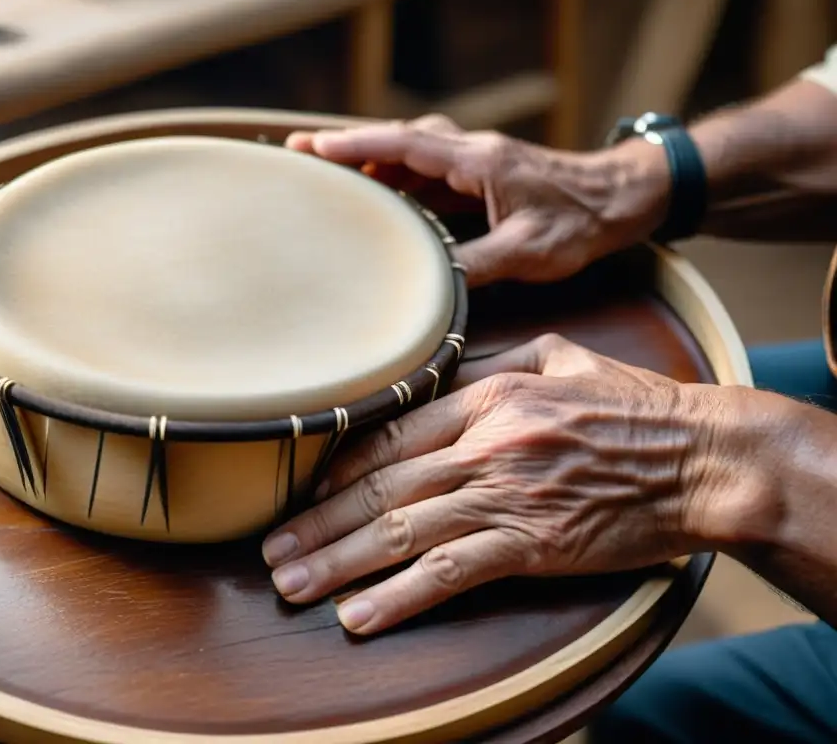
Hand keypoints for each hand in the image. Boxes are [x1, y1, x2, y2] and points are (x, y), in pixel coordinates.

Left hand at [261, 334, 732, 635]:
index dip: (338, 470)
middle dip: (317, 523)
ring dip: (337, 563)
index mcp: (489, 396)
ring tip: (291, 585)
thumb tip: (451, 366)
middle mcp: (484, 444)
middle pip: (379, 486)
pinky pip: (449, 574)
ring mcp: (505, 495)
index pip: (390, 435)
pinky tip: (359, 616)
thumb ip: (500, 360)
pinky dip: (398, 597)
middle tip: (271, 551)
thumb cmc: (638, 409)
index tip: (305, 496)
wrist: (702, 459)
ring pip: (400, 531)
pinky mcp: (531, 544)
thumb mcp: (566, 357)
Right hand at [286, 115, 670, 287]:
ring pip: (409, 152)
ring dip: (369, 160)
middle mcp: (470, 152)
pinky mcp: (480, 175)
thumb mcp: (529, 251)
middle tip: (302, 156)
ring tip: (327, 176)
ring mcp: (474, 162)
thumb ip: (477, 266)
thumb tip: (429, 287)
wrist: (621, 198)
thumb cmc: (580, 221)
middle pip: (397, 141)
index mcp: (477, 161)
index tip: (315, 149)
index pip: (405, 145)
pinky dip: (395, 176)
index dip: (357, 146)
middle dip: (349, 146)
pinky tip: (378, 195)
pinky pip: (425, 169)